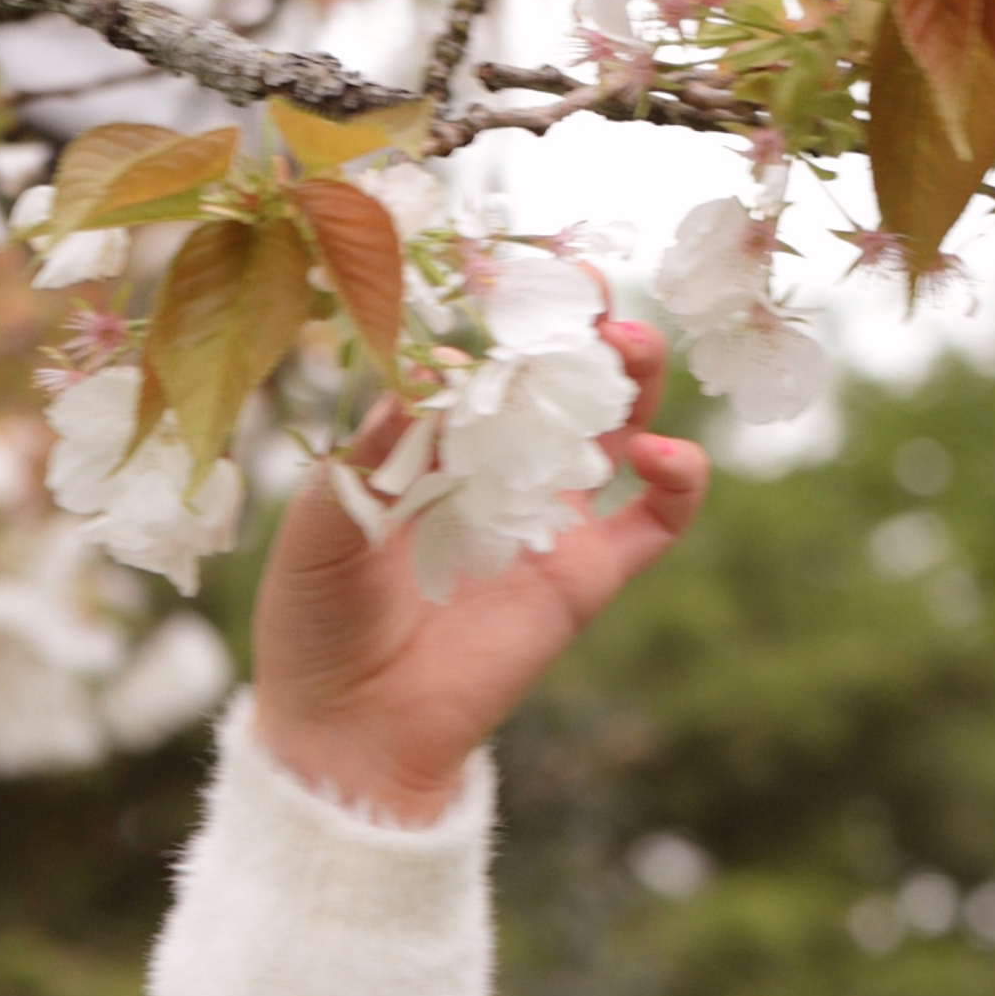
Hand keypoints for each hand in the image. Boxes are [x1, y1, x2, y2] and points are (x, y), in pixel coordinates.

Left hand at [248, 313, 707, 825]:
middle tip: (585, 286)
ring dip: (637, 374)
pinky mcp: (586, 577)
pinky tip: (659, 452)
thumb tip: (429, 366)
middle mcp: (498, 467)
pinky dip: (679, 477)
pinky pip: (658, 520)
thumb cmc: (315, 624)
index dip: (507, 306)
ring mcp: (549, 518)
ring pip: (619, 424)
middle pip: (563, 372)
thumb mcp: (320, 523)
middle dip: (582, 321)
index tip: (511, 263)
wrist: (347, 732)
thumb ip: (369, 449)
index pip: (485, 352)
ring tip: (627, 346)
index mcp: (434, 440)